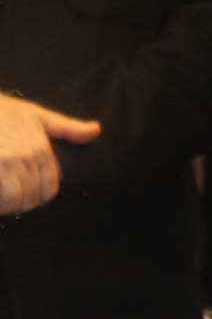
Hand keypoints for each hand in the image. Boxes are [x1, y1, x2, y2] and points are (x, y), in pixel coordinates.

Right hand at [0, 93, 99, 214]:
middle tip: (16, 202)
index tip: (32, 198)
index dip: (41, 197)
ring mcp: (5, 164)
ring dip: (9, 206)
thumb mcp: (39, 116)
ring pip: (14, 199)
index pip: (49, 187)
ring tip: (5, 203)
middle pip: (32, 196)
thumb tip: (97, 130)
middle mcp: (25, 158)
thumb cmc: (7, 112)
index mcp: (41, 149)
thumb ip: (69, 128)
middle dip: (24, 203)